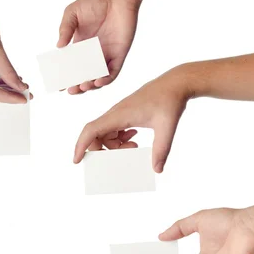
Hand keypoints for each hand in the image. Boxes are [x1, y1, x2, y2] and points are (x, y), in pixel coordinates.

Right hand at [58, 0, 139, 93]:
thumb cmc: (94, 1)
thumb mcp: (72, 14)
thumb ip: (65, 29)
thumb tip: (58, 47)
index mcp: (79, 47)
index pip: (70, 67)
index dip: (64, 78)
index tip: (58, 86)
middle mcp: (92, 55)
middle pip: (83, 77)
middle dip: (77, 86)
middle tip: (70, 90)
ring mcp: (106, 56)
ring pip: (97, 78)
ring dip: (90, 85)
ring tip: (83, 86)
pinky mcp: (119, 55)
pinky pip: (113, 72)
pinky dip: (106, 79)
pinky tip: (98, 81)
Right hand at [73, 66, 191, 171]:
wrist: (175, 83)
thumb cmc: (170, 101)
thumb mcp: (167, 128)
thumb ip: (161, 150)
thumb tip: (157, 169)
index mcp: (119, 115)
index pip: (91, 130)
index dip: (81, 145)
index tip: (77, 160)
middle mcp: (114, 113)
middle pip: (96, 135)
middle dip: (103, 150)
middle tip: (122, 156)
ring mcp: (118, 112)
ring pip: (104, 133)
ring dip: (114, 145)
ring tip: (134, 146)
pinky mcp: (124, 113)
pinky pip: (112, 129)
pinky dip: (119, 138)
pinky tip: (134, 137)